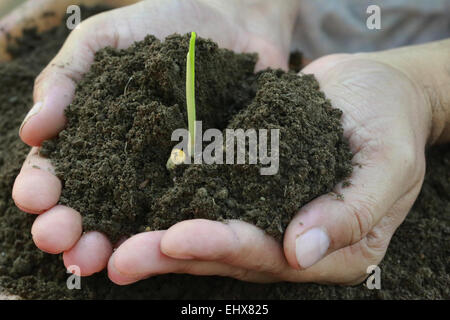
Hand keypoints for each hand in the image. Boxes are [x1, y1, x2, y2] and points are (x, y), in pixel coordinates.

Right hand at [12, 0, 299, 275]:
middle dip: (71, 228)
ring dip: (114, 245)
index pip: (60, 170)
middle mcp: (132, 163)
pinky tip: (163, 246)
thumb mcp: (106, 38)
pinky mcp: (214, 175)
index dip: (42, 187)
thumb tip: (31, 132)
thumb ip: (68, 77)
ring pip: (139, 219)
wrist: (233, 20)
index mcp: (97, 134)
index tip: (35, 199)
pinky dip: (178, 227)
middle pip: (95, 206)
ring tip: (96, 259)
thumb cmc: (164, 22)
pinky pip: (197, 205)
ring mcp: (173, 173)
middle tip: (60, 241)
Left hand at [107, 53, 433, 284]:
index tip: (175, 239)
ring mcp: (272, 216)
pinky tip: (138, 206)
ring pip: (213, 233)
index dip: (223, 247)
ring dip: (165, 239)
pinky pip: (212, 199)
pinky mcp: (252, 187)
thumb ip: (351, 212)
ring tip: (117, 245)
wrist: (374, 90)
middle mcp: (296, 240)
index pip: (272, 256)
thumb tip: (300, 251)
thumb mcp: (388, 164)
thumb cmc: (391, 121)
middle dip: (176, 254)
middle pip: (233, 254)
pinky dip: (177, 205)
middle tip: (122, 259)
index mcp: (335, 247)